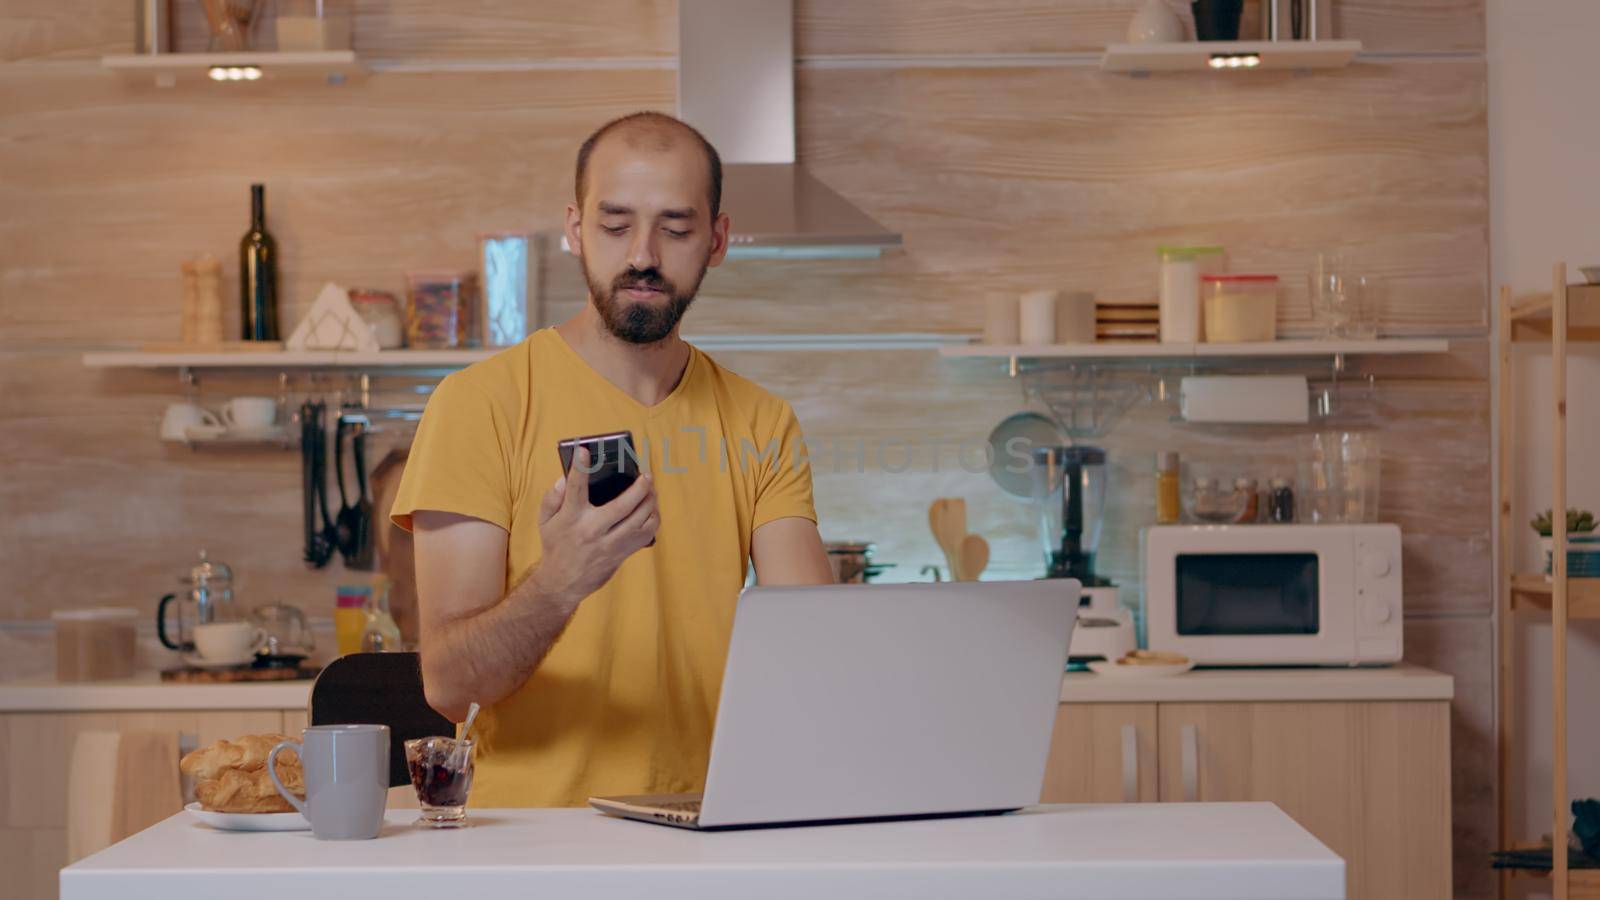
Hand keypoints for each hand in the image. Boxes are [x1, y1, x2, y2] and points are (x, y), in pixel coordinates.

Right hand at [531, 447, 658, 605]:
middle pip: (623, 505)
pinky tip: (651, 510)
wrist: (562, 582)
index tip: (584, 450)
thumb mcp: (545, 521)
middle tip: (646, 475)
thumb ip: (553, 497)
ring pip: (639, 520)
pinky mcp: (621, 553)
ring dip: (650, 502)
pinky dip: (653, 520)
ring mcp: (610, 544)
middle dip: (639, 487)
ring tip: (651, 490)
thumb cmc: (555, 546)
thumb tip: (564, 478)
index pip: (575, 488)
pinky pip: (645, 535)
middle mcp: (592, 530)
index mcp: (571, 518)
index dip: (580, 468)